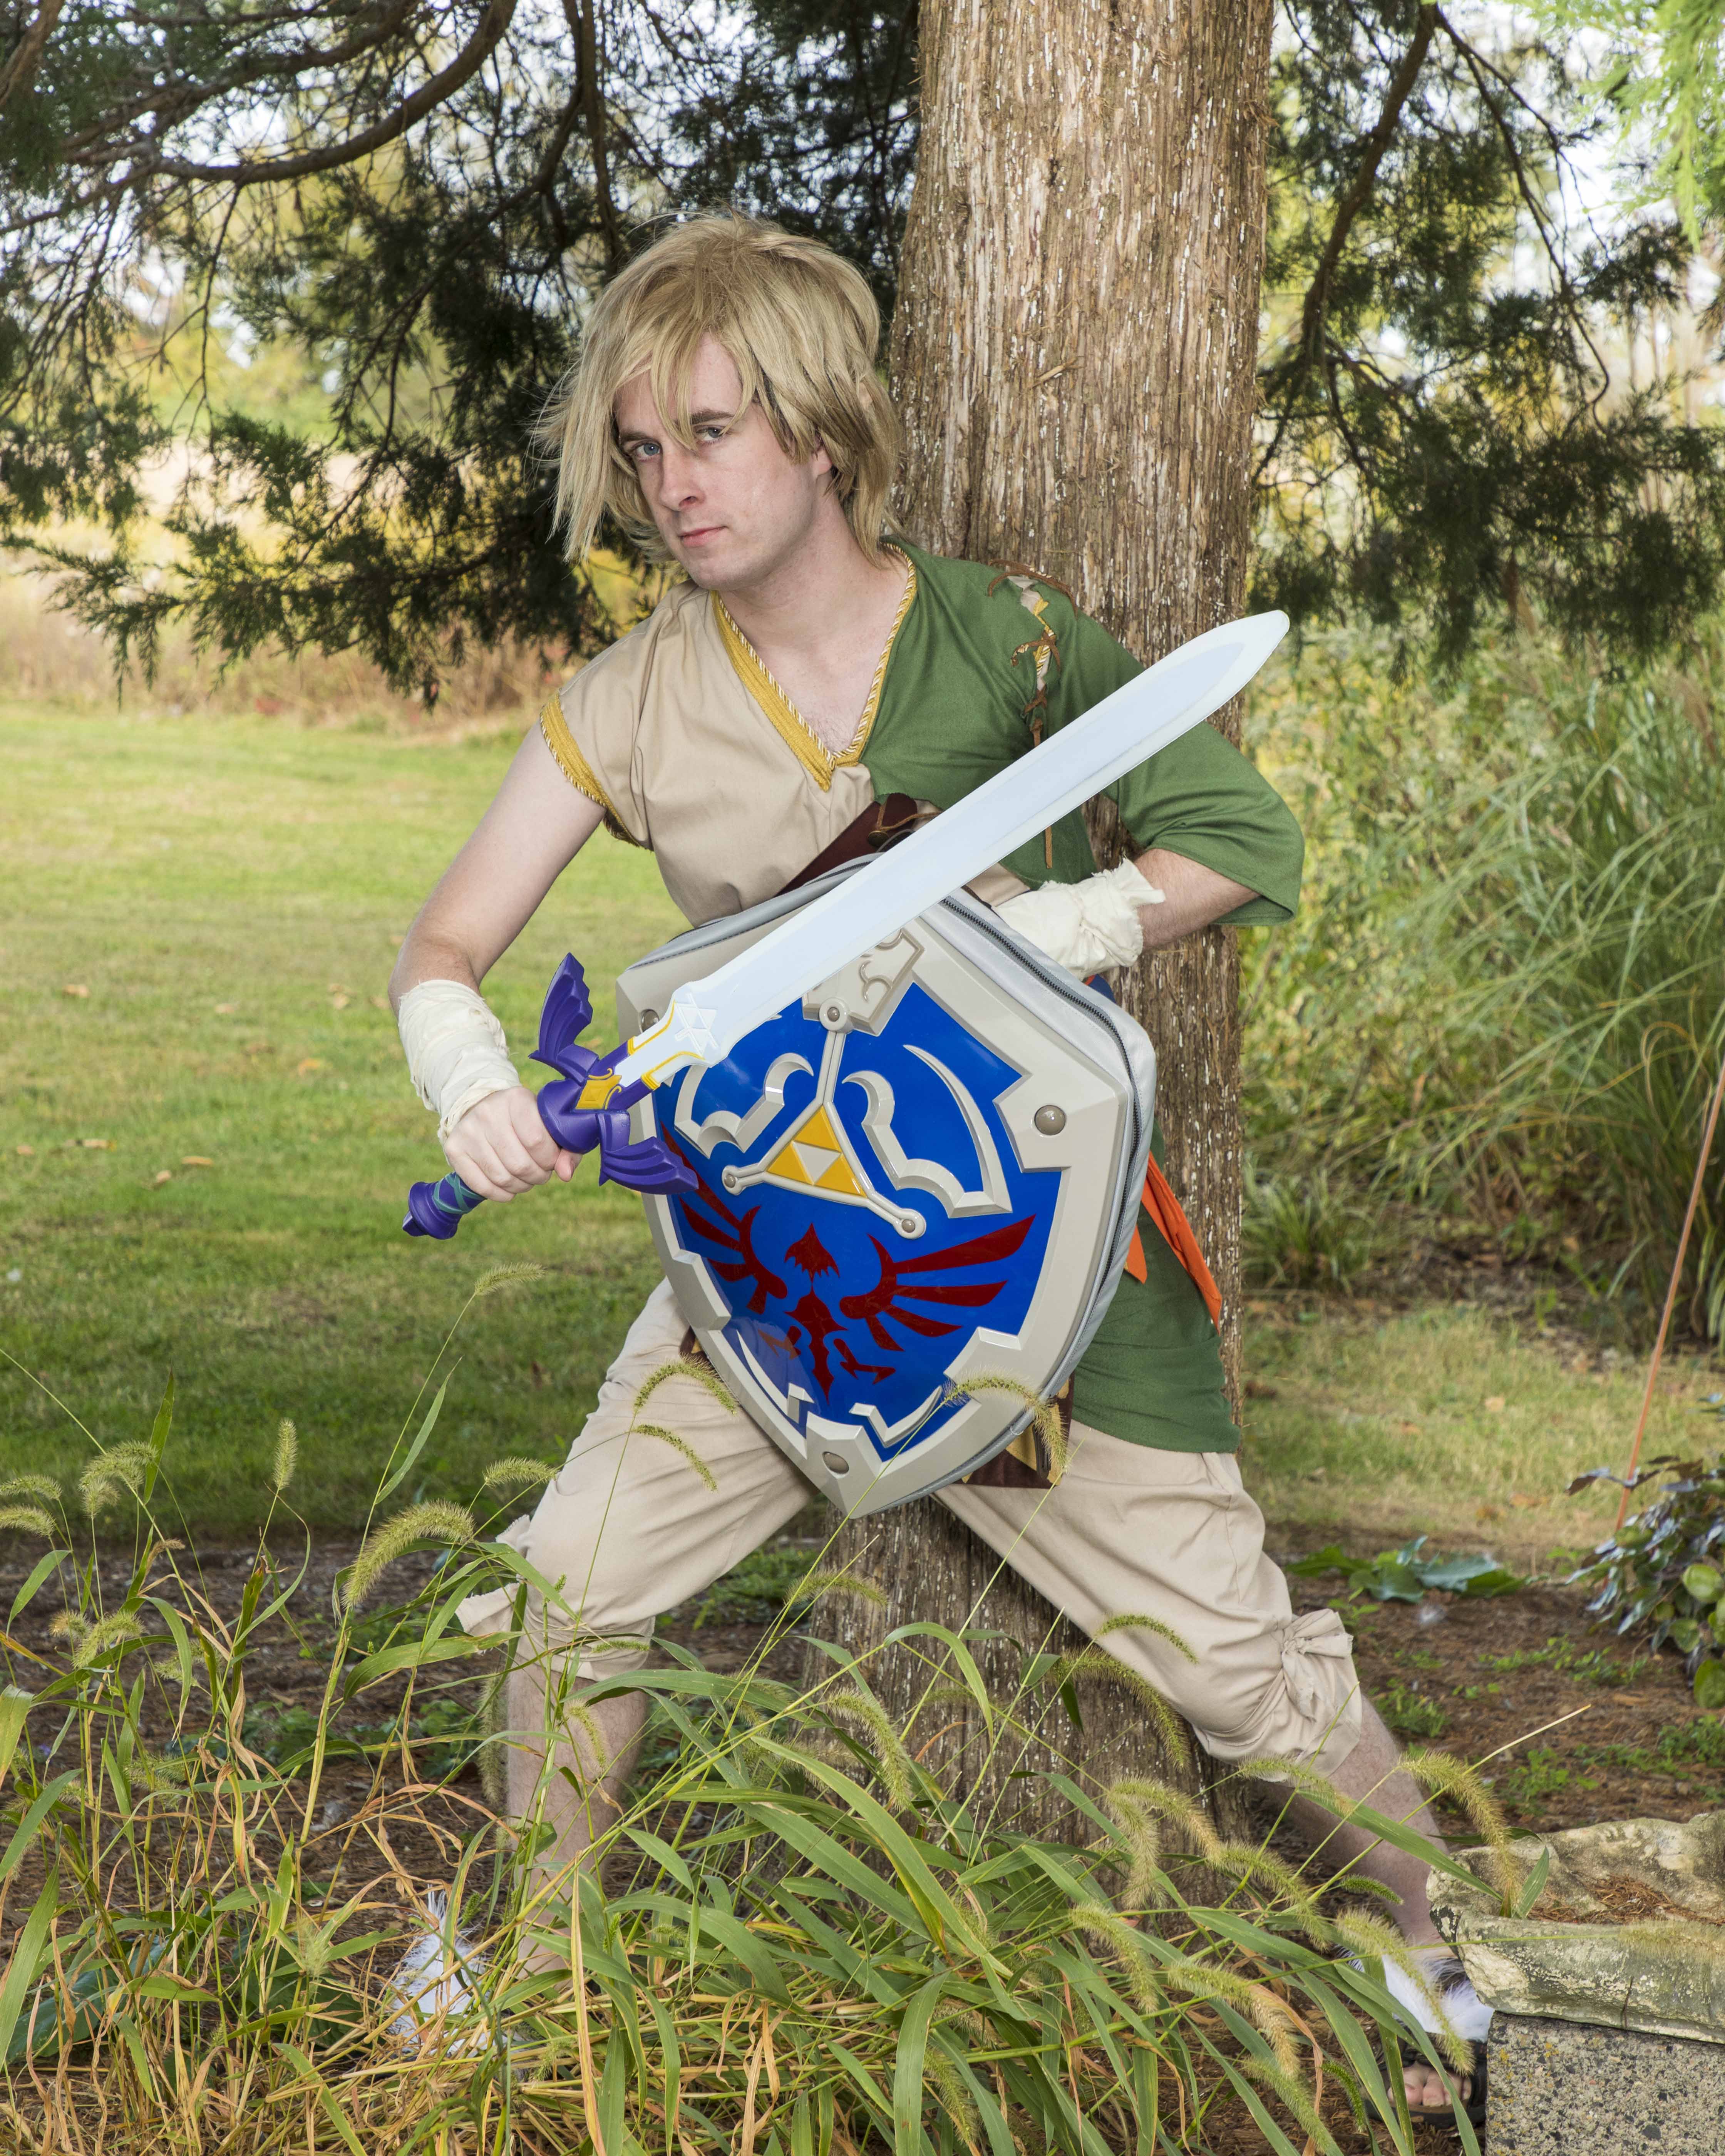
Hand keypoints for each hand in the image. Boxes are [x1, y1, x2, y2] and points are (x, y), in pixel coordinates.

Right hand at [443, 1086, 575, 1201]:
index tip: (551, 1160)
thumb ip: (567, 1148)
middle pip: (520, 1164)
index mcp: (516, 1099)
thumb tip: (566, 1175)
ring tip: (525, 1178)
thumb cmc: (526, 1121)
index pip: (537, 1141)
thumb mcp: (550, 1125)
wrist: (483, 1107)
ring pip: (502, 1178)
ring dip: (521, 1186)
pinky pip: (482, 1186)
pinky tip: (509, 1188)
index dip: (550, 1160)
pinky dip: (501, 1194)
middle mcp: (488, 1112)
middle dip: (537, 1176)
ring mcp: (468, 1131)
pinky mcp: (455, 1149)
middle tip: (540, 1172)